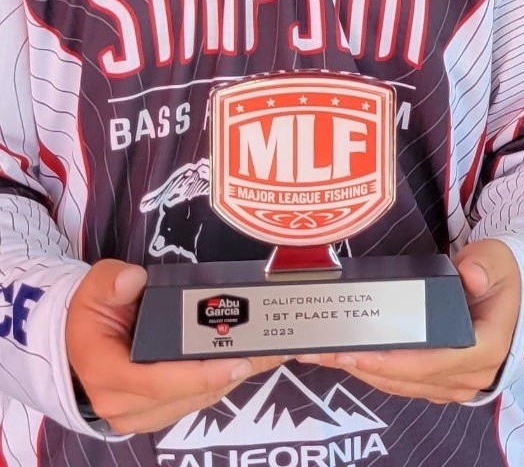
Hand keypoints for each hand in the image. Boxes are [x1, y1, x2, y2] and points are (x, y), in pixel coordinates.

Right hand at [65, 259, 284, 434]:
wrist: (81, 341)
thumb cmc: (93, 312)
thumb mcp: (96, 287)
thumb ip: (112, 280)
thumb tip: (134, 279)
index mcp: (107, 372)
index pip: (158, 382)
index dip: (200, 374)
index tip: (237, 360)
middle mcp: (123, 403)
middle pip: (188, 393)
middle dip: (233, 370)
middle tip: (272, 347)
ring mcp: (140, 414)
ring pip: (198, 400)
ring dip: (236, 376)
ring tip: (273, 350)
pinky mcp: (158, 413)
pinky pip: (198, 400)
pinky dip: (226, 380)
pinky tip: (254, 358)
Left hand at [298, 238, 521, 403]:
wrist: (509, 287)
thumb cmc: (500, 272)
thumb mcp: (496, 258)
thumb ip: (484, 264)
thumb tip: (469, 274)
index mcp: (487, 347)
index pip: (433, 363)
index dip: (393, 361)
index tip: (358, 351)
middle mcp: (472, 375)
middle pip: (410, 379)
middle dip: (366, 366)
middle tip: (328, 350)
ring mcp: (458, 383)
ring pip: (403, 386)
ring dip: (365, 372)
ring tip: (329, 354)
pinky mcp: (443, 383)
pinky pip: (405, 384)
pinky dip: (377, 373)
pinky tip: (351, 359)